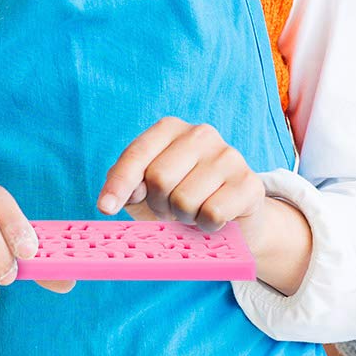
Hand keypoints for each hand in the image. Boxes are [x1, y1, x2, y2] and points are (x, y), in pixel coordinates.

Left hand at [98, 118, 266, 231]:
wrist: (233, 217)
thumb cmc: (182, 198)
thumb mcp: (146, 190)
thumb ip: (125, 185)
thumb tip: (111, 200)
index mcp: (170, 129)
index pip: (137, 155)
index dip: (119, 185)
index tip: (106, 208)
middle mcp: (200, 134)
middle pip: (159, 179)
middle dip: (160, 204)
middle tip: (172, 207)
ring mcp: (228, 155)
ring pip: (185, 200)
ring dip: (185, 217)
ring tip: (195, 210)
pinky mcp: (249, 182)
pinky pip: (213, 214)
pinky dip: (208, 226)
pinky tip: (214, 218)